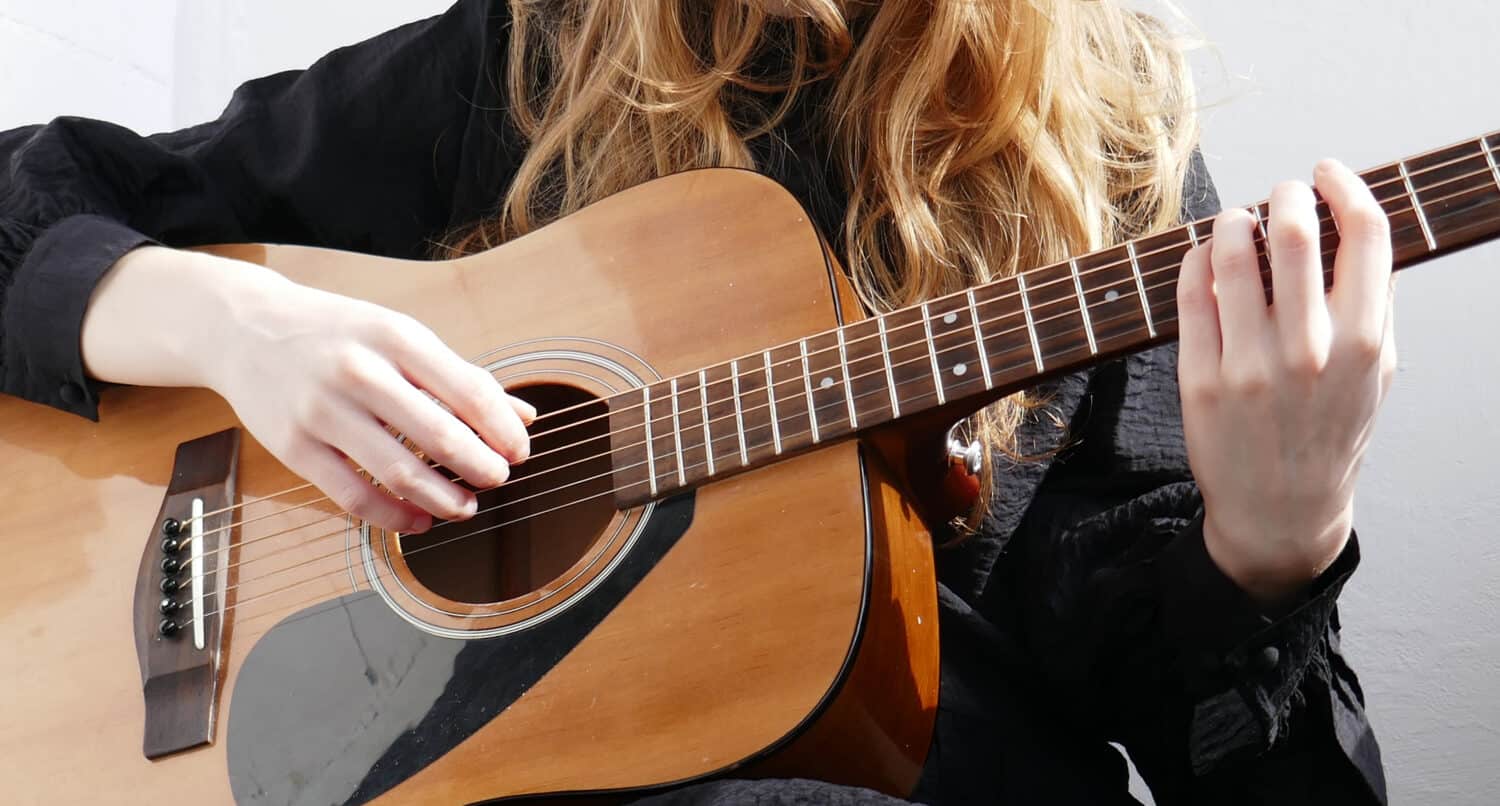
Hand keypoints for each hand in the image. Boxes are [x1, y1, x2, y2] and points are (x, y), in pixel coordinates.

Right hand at [205, 270, 533, 532]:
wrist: (244, 328)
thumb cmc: (337, 334)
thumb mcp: (399, 336)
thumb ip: (460, 376)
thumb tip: (524, 416)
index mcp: (396, 338)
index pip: (469, 391)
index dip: (503, 430)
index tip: (520, 452)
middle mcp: (360, 372)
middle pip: (441, 436)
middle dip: (481, 468)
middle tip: (497, 480)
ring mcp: (323, 411)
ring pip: (400, 473)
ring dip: (445, 500)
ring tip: (466, 507)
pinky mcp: (294, 447)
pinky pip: (354, 497)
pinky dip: (394, 517)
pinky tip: (419, 520)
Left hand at [1175, 159, 1395, 606]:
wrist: (1282, 510)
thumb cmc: (1331, 433)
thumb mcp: (1375, 375)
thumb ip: (1375, 305)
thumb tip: (1360, 229)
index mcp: (1364, 344)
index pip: (1366, 236)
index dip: (1345, 187)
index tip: (1328, 174)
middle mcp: (1308, 351)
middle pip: (1294, 232)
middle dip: (1285, 194)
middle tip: (1279, 191)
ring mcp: (1248, 366)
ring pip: (1231, 255)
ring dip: (1232, 221)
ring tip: (1237, 221)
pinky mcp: (1199, 379)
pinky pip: (1191, 296)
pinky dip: (1197, 260)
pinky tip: (1205, 256)